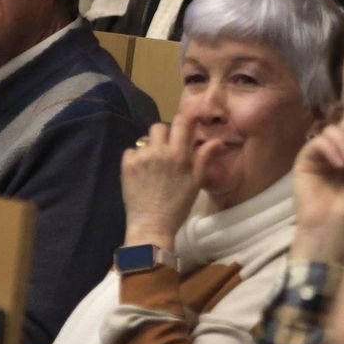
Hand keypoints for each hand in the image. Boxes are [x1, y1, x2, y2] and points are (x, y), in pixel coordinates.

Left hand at [121, 117, 211, 248]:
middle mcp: (159, 151)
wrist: (152, 225)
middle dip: (165, 134)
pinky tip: (142, 170)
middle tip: (168, 149)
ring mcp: (141, 158)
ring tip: (154, 162)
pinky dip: (136, 157)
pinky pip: (131, 150)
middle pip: (160, 127)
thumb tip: (218, 140)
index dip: (185, 118)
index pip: (182, 122)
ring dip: (151, 146)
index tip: (188, 122)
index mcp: (179, 154)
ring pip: (145, 139)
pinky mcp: (126, 166)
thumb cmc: (178, 205)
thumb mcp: (196, 181)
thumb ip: (204, 157)